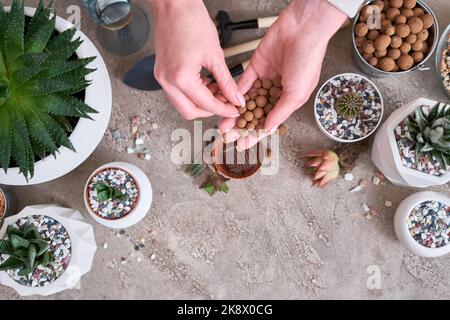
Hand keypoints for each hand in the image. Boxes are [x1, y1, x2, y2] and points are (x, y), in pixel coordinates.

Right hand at [149, 0, 245, 119]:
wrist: (174, 4)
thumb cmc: (191, 21)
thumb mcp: (215, 55)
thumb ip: (227, 81)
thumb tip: (235, 97)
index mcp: (182, 78)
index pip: (206, 104)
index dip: (224, 109)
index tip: (235, 109)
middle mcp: (168, 81)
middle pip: (190, 112)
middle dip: (210, 111)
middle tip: (226, 103)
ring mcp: (162, 78)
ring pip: (182, 104)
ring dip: (200, 103)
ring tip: (217, 91)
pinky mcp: (161, 73)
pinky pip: (177, 93)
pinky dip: (191, 94)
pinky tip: (205, 84)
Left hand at [219, 0, 346, 150]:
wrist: (302, 31)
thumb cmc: (307, 61)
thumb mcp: (296, 94)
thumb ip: (280, 112)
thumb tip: (267, 128)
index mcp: (288, 100)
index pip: (269, 122)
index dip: (255, 135)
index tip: (242, 145)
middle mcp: (275, 92)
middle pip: (254, 114)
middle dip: (241, 126)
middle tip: (227, 136)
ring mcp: (264, 80)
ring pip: (246, 101)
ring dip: (234, 113)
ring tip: (223, 125)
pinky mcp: (255, 67)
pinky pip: (242, 83)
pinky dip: (234, 94)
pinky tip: (225, 105)